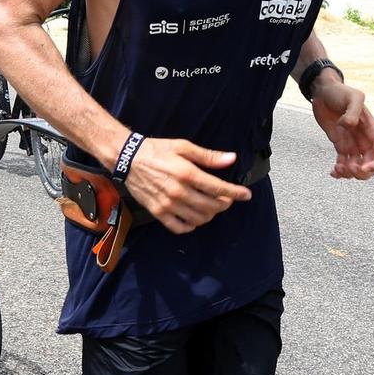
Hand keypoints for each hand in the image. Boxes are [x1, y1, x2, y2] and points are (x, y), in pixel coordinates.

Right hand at [121, 137, 251, 233]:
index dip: (236, 193)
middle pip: (211, 206)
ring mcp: (167, 204)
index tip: (246, 195)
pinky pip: (179, 227)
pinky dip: (191, 225)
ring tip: (212, 207)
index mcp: (187, 173)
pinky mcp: (157, 212)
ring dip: (210, 215)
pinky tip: (195, 217)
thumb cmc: (157, 150)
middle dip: (225, 204)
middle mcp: (178, 191)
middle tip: (227, 199)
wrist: (127, 159)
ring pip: (198, 219)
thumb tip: (231, 159)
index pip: (219, 188)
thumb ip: (209, 156)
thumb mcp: (184, 147)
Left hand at [311, 82, 373, 179]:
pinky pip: (344, 164)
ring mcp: (353, 144)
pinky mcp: (341, 146)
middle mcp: (365, 140)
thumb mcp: (352, 97)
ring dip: (349, 174)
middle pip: (372, 165)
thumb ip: (353, 111)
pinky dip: (340, 172)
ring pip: (358, 168)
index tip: (363, 168)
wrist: (323, 92)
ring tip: (338, 168)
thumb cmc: (340, 92)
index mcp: (373, 130)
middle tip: (349, 169)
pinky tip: (333, 172)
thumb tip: (349, 125)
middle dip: (363, 173)